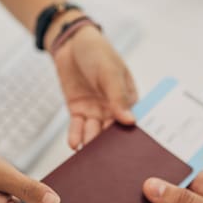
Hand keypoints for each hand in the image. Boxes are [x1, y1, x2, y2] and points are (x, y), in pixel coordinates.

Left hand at [52, 25, 137, 148]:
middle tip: (106, 159)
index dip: (129, 136)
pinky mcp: (78, 110)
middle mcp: (113, 108)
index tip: (127, 152)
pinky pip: (77, 127)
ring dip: (91, 142)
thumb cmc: (98, 52)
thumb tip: (130, 121)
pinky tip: (74, 144)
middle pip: (112, 131)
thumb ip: (118, 97)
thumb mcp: (110, 72)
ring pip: (94, 131)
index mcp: (128, 98)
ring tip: (88, 152)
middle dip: (108, 144)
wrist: (71, 42)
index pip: (131, 121)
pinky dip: (76, 135)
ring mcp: (95, 110)